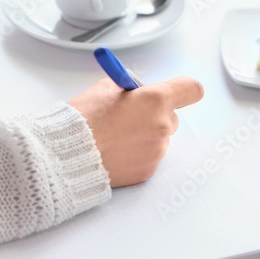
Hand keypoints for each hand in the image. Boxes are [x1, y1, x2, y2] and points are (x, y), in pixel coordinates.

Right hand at [69, 76, 203, 187]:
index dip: (183, 90)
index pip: (191, 90)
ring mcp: (157, 151)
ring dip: (144, 136)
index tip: (174, 91)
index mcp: (155, 100)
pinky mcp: (148, 171)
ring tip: (115, 138)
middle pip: (172, 116)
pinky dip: (136, 155)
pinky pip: (148, 158)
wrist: (68, 155)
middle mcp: (162, 126)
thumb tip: (136, 91)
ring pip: (159, 139)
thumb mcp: (104, 88)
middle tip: (130, 116)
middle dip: (155, 115)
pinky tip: (115, 152)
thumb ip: (128, 88)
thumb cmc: (83, 119)